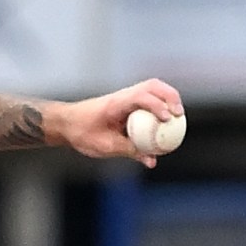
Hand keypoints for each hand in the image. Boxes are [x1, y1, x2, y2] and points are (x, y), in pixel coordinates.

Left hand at [45, 79, 183, 168]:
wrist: (66, 123)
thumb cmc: (82, 134)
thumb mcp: (105, 147)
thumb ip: (129, 151)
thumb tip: (152, 160)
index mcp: (116, 103)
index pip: (141, 97)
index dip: (157, 106)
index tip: (167, 119)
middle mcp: (122, 95)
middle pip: (152, 86)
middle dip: (170, 97)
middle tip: (179, 114)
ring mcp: (125, 96)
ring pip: (152, 88)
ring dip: (168, 98)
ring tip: (178, 115)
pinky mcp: (127, 102)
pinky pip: (148, 99)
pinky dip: (161, 105)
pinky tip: (168, 120)